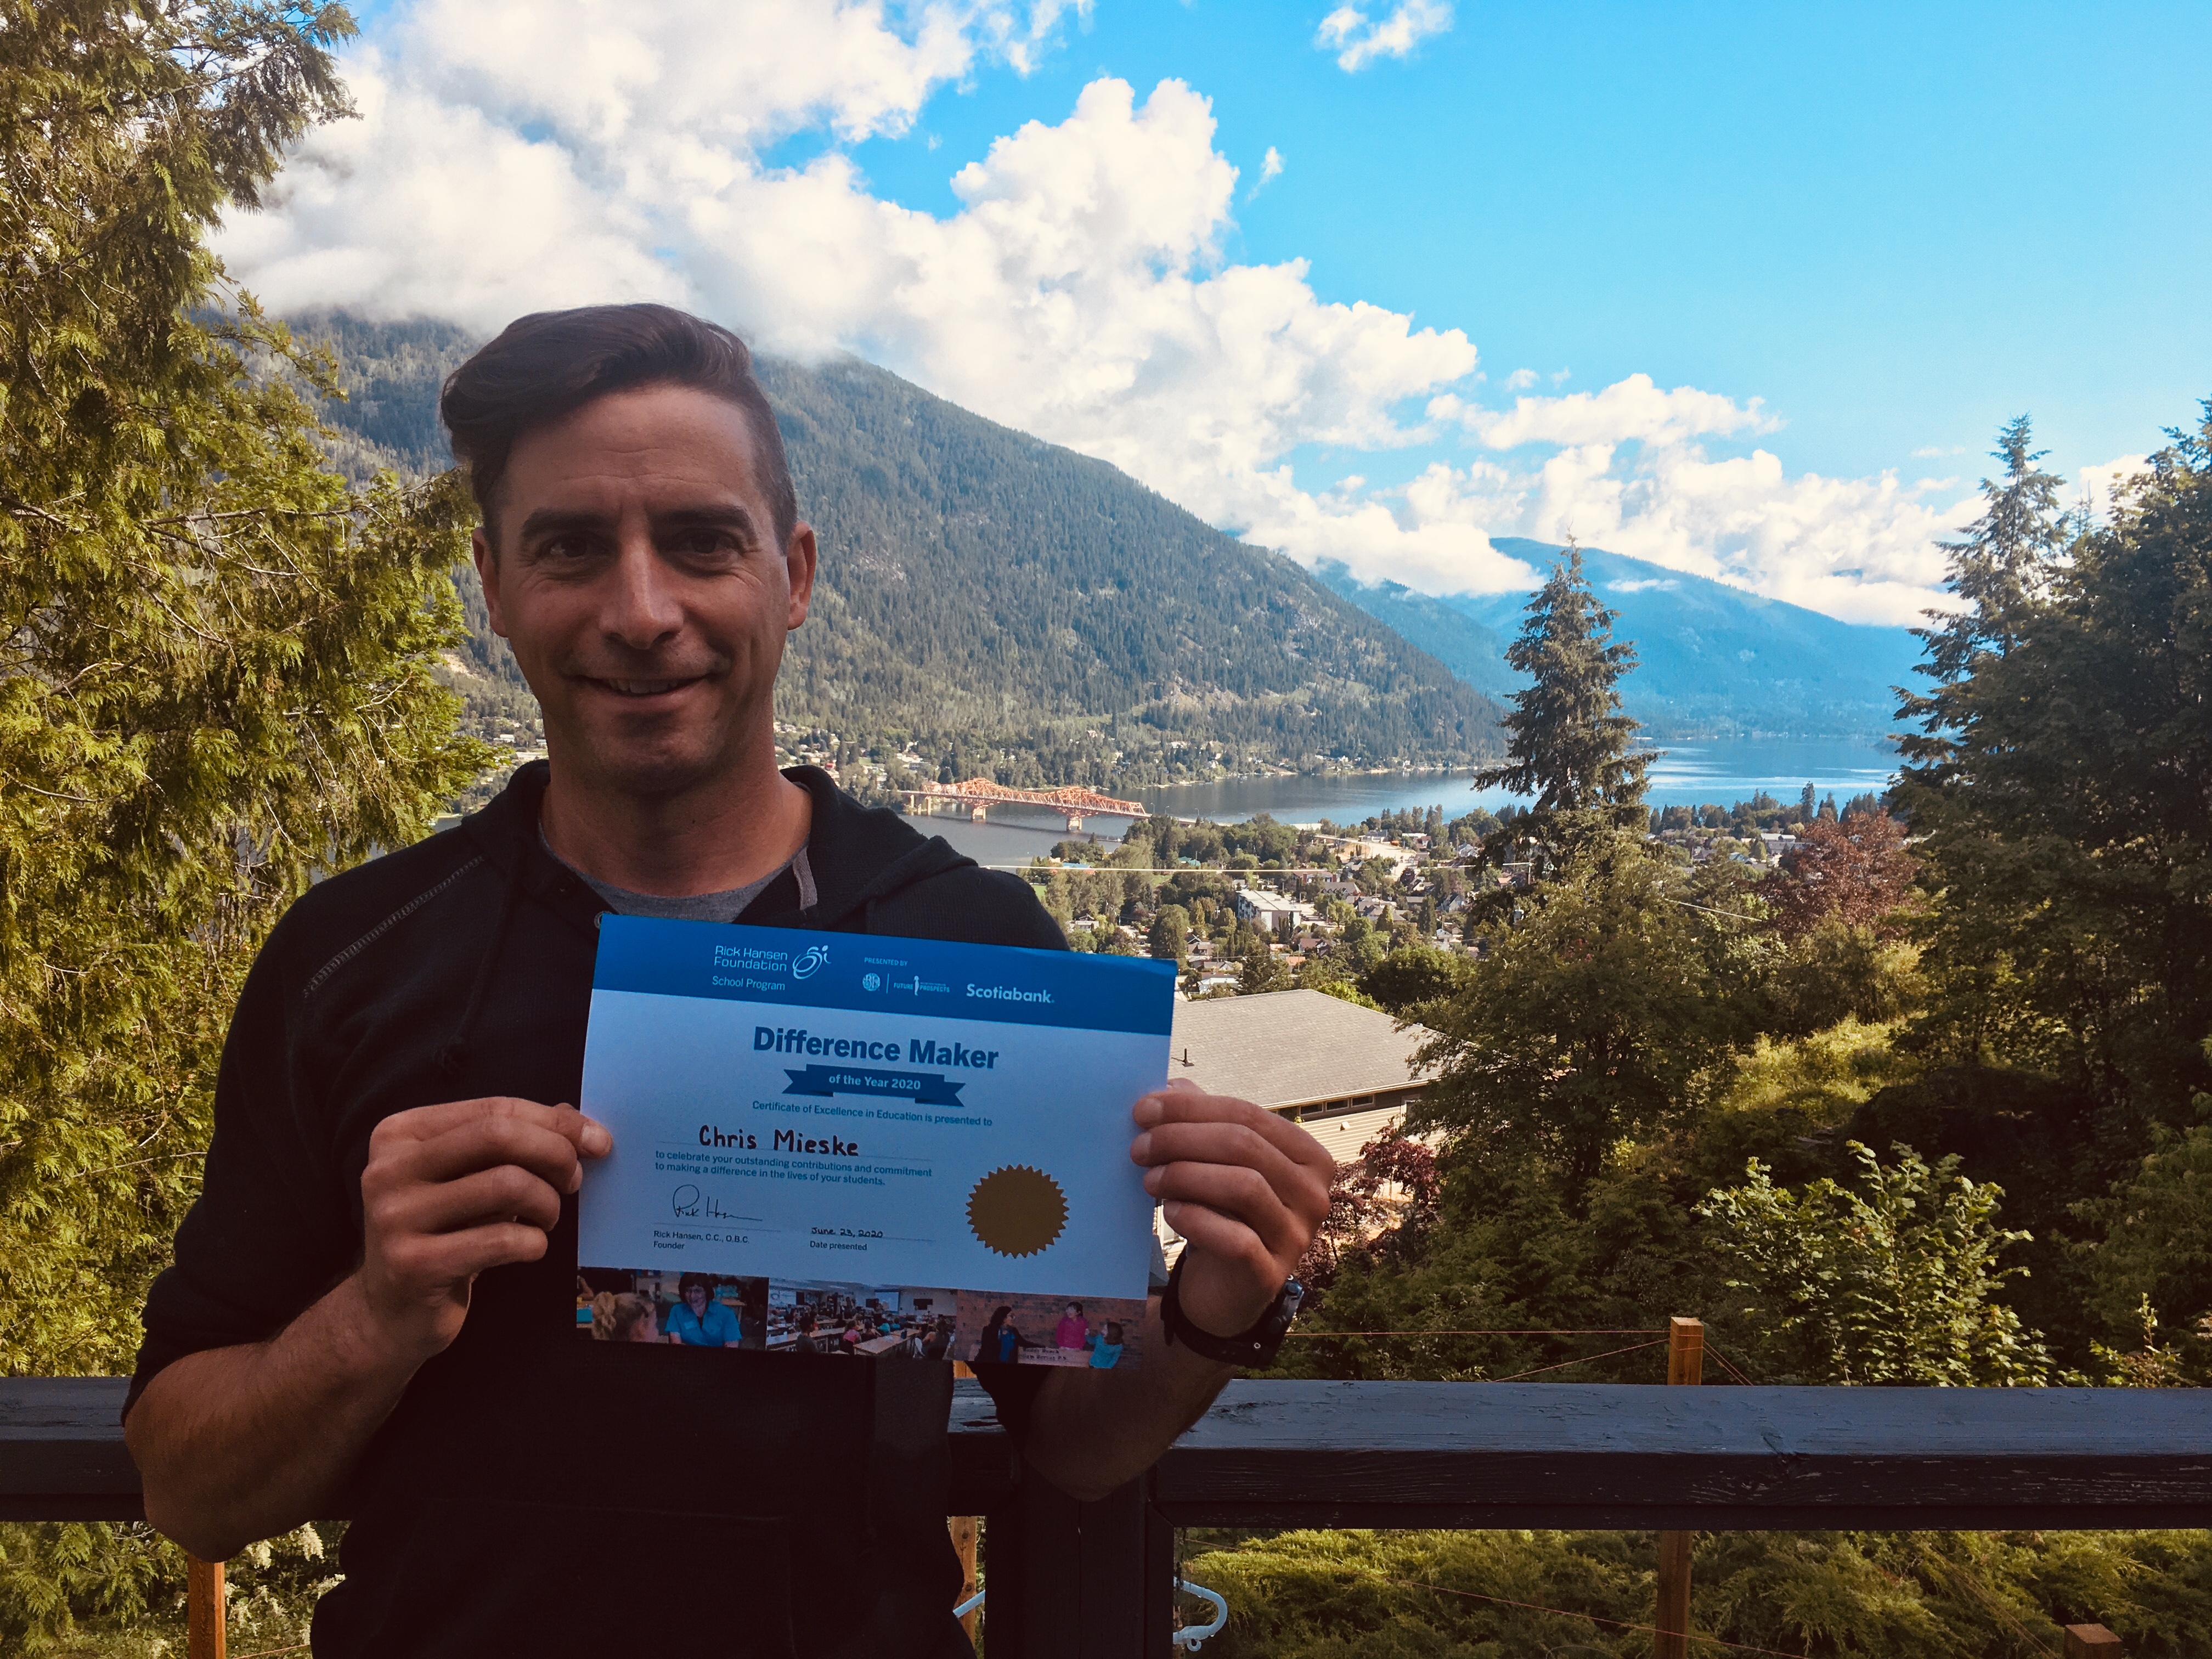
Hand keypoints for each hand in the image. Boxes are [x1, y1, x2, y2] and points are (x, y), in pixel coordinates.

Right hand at [354, 1097, 611, 1364]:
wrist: (392, 1313)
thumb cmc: (444, 1234)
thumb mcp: (469, 1179)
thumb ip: (512, 1141)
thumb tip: (574, 1119)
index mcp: (399, 1135)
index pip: (494, 1109)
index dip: (556, 1122)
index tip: (597, 1142)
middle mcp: (387, 1170)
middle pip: (498, 1135)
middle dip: (555, 1153)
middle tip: (573, 1180)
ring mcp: (394, 1218)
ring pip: (507, 1183)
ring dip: (547, 1203)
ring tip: (546, 1218)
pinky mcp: (412, 1265)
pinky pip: (502, 1239)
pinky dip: (533, 1242)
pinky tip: (528, 1248)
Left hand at [1130, 1080, 1332, 1341]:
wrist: (1223, 1288)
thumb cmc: (1223, 1213)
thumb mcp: (1217, 1163)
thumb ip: (1203, 1122)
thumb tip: (1171, 1087)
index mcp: (1307, 1155)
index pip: (1248, 1114)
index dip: (1192, 1108)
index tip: (1143, 1110)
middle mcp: (1313, 1194)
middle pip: (1243, 1146)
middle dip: (1181, 1139)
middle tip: (1138, 1147)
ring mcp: (1296, 1236)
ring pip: (1243, 1186)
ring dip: (1185, 1175)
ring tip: (1149, 1179)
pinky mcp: (1271, 1274)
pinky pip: (1235, 1238)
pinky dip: (1197, 1219)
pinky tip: (1170, 1212)